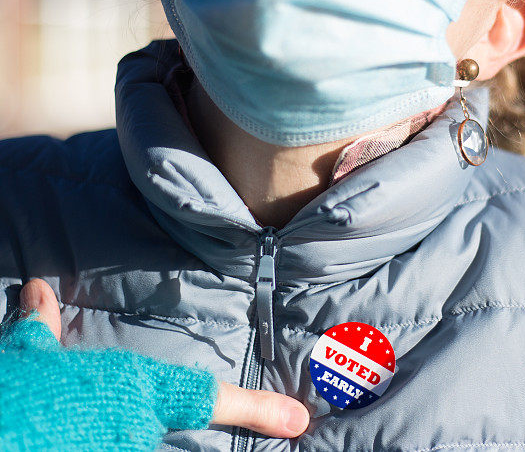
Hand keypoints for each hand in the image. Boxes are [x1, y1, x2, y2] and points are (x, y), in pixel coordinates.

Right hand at [0, 278, 308, 449]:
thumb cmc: (14, 394)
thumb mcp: (26, 359)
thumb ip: (42, 329)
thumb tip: (38, 289)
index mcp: (136, 388)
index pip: (206, 398)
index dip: (256, 409)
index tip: (297, 420)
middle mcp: (140, 428)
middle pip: (157, 429)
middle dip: (121, 425)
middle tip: (81, 414)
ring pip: (132, 446)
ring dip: (102, 434)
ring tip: (65, 427)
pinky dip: (90, 444)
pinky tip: (65, 438)